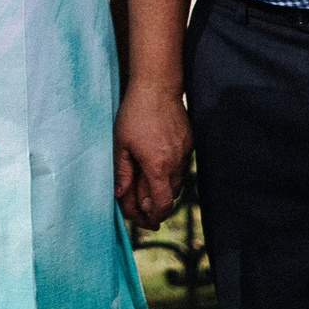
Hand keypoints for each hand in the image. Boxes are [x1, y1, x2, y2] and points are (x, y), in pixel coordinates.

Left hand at [112, 86, 190, 227]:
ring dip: (162, 191)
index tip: (144, 220)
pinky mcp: (189, 145)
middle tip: (141, 210)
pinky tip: (157, 170)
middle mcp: (175, 164)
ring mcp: (185, 154)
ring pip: (176, 184)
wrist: (157, 88)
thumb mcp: (120, 143)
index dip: (152, 216)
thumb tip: (120, 195)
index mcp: (157, 166)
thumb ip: (121, 172)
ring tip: (146, 191)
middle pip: (169, 197)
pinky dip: (169, 175)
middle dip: (155, 207)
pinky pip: (181, 168)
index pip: (160, 204)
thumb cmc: (134, 114)